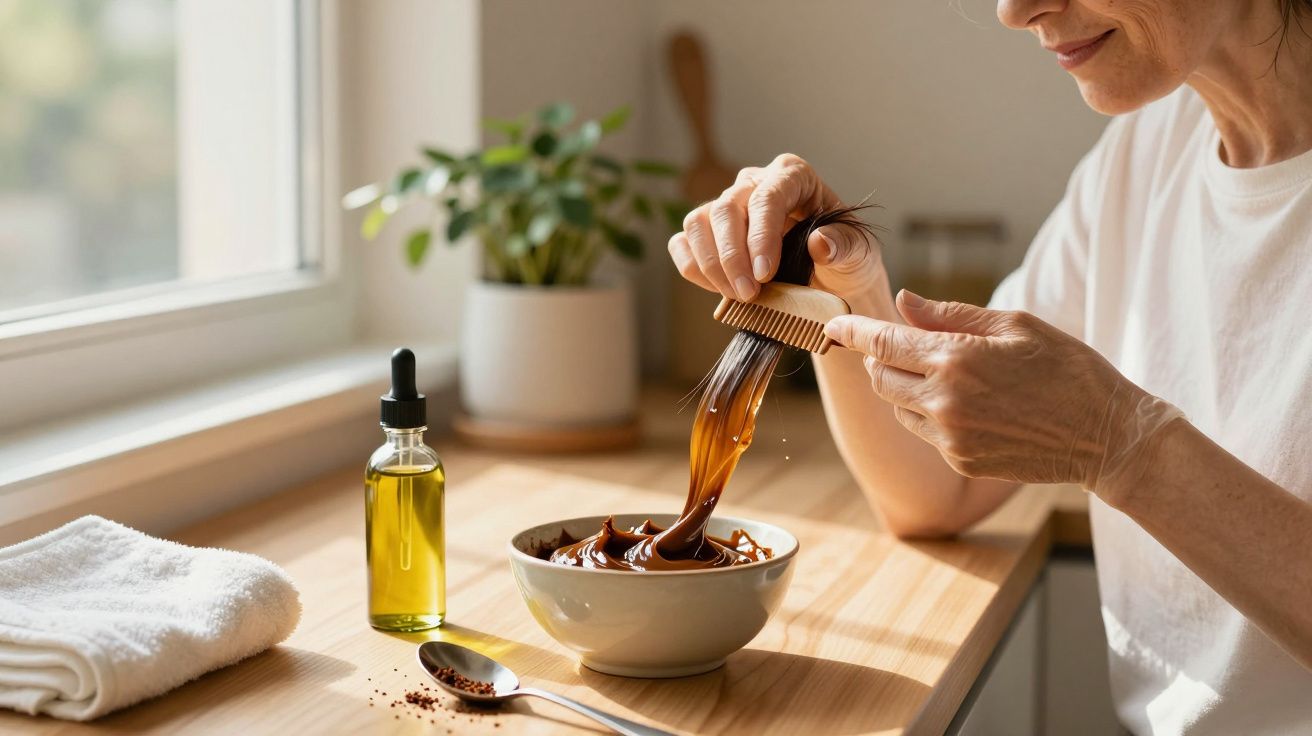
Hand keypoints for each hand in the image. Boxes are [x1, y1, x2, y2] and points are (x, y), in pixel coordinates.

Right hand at [667, 153, 883, 303]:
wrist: (831, 277)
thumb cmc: (844, 255)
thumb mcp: (857, 252)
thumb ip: (844, 245)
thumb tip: (819, 243)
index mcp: (792, 176)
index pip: (767, 197)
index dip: (761, 236)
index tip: (764, 274)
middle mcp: (754, 183)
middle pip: (725, 209)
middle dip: (732, 257)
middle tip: (749, 295)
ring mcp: (727, 206)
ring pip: (697, 223)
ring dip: (711, 265)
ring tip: (738, 296)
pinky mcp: (708, 232)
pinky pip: (683, 243)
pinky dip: (693, 268)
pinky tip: (719, 289)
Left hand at [824, 290, 1182, 490]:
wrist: (1107, 434)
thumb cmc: (1068, 368)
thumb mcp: (1015, 325)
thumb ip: (951, 314)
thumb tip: (903, 302)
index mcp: (956, 358)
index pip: (882, 342)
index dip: (851, 331)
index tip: (831, 322)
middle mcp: (944, 400)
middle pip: (880, 377)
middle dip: (882, 359)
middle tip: (904, 346)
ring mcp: (950, 436)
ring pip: (898, 408)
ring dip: (907, 389)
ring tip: (951, 377)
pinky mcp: (961, 461)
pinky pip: (925, 433)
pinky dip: (932, 416)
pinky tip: (971, 407)